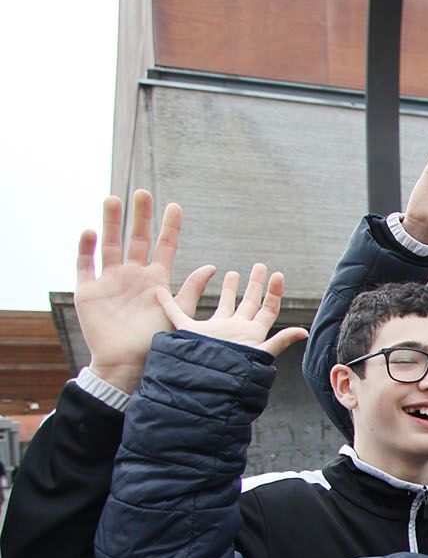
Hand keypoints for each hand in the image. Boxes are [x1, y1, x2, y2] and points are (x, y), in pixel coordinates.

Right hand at [75, 191, 210, 393]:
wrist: (126, 364)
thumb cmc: (154, 343)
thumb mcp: (178, 314)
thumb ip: (190, 290)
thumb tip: (212, 266)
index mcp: (156, 280)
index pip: (164, 247)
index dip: (168, 227)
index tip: (174, 206)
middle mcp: (132, 275)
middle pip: (136, 239)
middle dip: (140, 217)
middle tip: (143, 193)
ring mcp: (109, 281)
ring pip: (109, 244)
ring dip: (110, 223)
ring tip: (113, 199)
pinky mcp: (87, 291)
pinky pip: (84, 264)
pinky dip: (85, 248)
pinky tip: (89, 232)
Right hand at [156, 263, 305, 357]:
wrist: (205, 384)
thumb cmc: (233, 371)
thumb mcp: (259, 354)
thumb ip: (280, 341)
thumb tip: (305, 332)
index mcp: (252, 333)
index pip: (267, 309)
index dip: (274, 293)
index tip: (278, 274)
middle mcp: (235, 329)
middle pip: (249, 303)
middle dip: (255, 284)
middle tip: (260, 266)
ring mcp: (214, 331)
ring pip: (222, 304)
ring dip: (228, 289)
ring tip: (233, 273)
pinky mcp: (191, 333)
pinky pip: (177, 315)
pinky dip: (168, 303)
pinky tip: (161, 292)